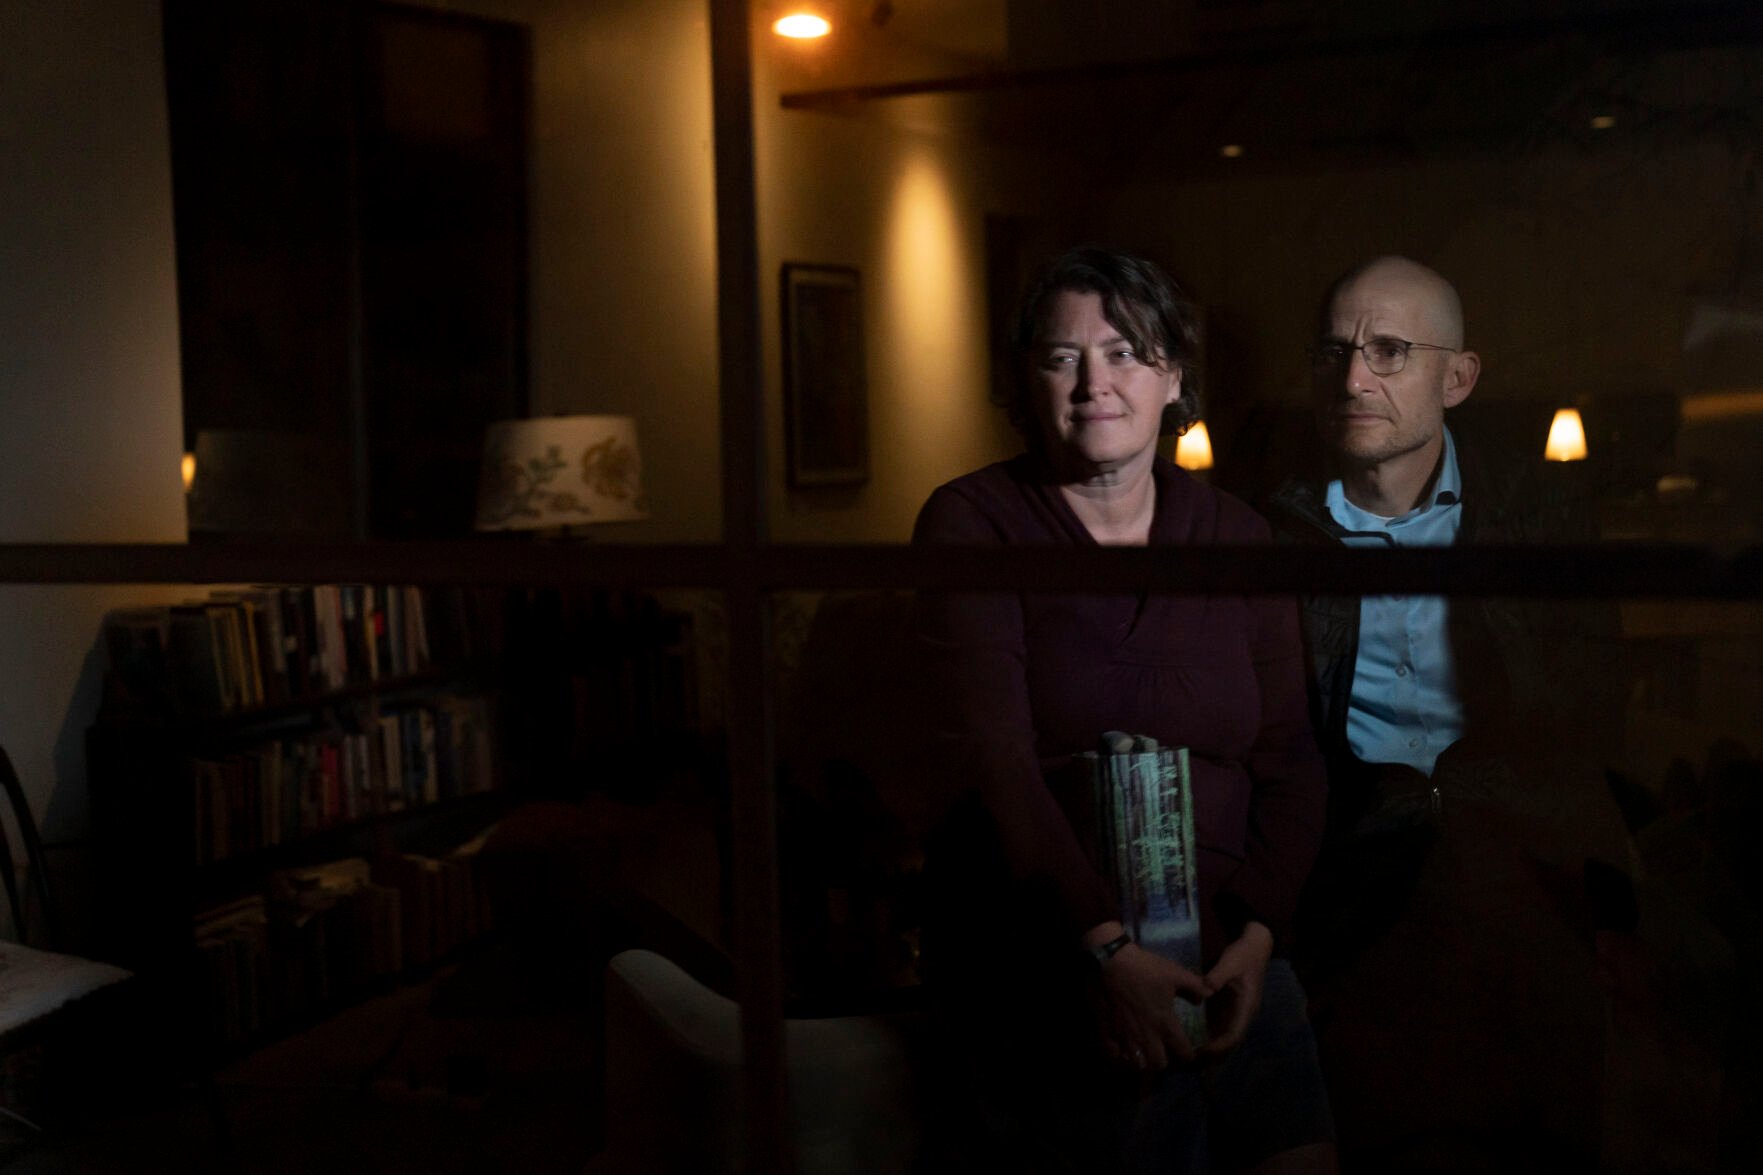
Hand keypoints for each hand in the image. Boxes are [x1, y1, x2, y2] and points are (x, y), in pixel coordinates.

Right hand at [1086, 926, 1212, 1071]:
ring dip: (1141, 1061)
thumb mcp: (1176, 973)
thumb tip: (1206, 997)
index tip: (1187, 1050)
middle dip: (1163, 1061)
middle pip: (1158, 1064)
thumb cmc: (1145, 968)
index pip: (1183, 1051)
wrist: (1110, 961)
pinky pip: (1113, 1054)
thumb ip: (1195, 987)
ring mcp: (1125, 1036)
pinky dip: (1118, 1055)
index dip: (1188, 1054)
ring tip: (1141, 1052)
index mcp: (1165, 1022)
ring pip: (1136, 1064)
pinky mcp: (1107, 1032)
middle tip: (1162, 1051)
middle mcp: (1146, 1035)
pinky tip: (1119, 1047)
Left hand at [1199, 921, 1273, 1057]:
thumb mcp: (1230, 962)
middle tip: (1190, 1063)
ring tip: (1187, 1060)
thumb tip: (1205, 988)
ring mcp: (1234, 1014)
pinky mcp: (1227, 1010)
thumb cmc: (1243, 955)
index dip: (1219, 1046)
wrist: (1254, 947)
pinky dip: (1206, 1040)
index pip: (1234, 1035)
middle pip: (1228, 1044)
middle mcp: (1241, 1016)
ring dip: (1209, 1052)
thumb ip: (1218, 975)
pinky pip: (1217, 1030)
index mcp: (1246, 1008)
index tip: (1202, 1052)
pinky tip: (1189, 1044)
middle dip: (1212, 1056)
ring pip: (1223, 1040)